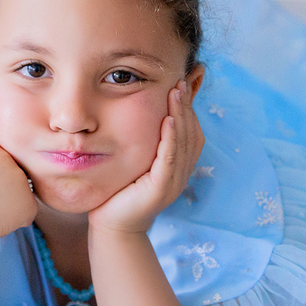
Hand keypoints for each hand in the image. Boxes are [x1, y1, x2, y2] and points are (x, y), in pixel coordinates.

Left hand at [88, 80, 204, 235]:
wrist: (112, 225)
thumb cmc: (122, 190)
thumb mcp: (138, 159)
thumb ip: (147, 140)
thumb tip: (149, 113)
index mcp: (179, 165)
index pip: (193, 131)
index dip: (190, 107)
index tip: (184, 82)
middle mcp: (182, 172)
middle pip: (192, 133)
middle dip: (187, 105)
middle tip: (181, 81)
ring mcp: (174, 182)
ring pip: (184, 142)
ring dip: (182, 115)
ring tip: (177, 92)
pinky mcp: (162, 189)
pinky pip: (171, 158)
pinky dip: (172, 138)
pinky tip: (169, 120)